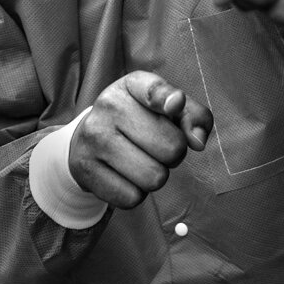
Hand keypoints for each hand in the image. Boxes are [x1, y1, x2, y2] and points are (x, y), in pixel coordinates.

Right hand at [67, 71, 213, 208]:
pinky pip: (132, 198)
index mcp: (130, 85)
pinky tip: (124, 176)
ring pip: (155, 178)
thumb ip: (193, 116)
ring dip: (156, 176)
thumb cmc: (138, 123)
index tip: (175, 105)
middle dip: (174, 154)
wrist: (87, 142)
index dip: (169, 100)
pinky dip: (136, 193)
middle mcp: (108, 106)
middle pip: (173, 148)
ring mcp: (93, 138)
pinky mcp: (85, 170)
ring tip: (141, 161)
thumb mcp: (165, 109)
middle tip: (157, 148)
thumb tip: (198, 141)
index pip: (155, 90)